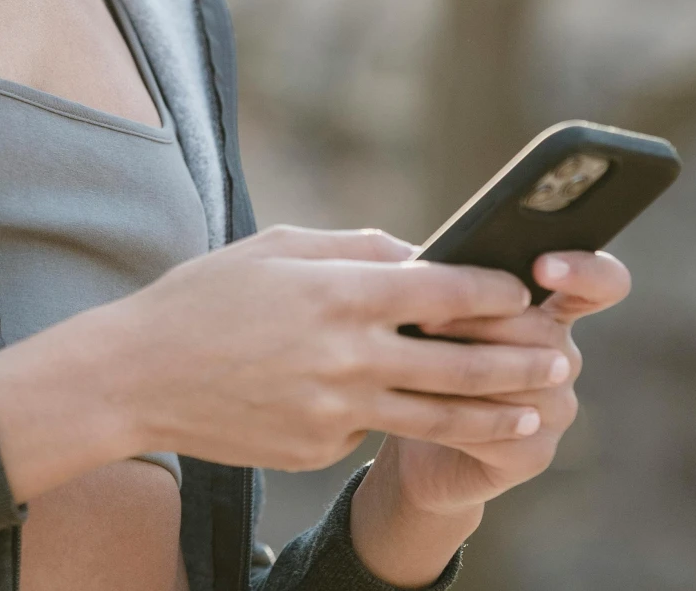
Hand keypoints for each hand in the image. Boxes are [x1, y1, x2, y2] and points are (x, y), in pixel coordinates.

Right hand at [0, 226, 561, 501]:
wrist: (137, 376)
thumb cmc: (204, 298)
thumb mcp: (273, 248)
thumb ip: (352, 247)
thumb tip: (416, 252)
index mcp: (338, 292)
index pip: (445, 291)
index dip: (494, 292)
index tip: (519, 292)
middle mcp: (347, 354)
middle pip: (461, 364)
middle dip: (519, 363)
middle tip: (558, 362)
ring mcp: (335, 410)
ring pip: (436, 417)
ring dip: (494, 417)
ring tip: (530, 416)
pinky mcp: (319, 449)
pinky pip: (369, 433)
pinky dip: (389, 421)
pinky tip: (406, 416)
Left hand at [370, 248, 631, 513]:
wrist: (410, 433)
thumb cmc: (418, 355)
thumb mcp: (429, 308)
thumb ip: (442, 280)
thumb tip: (424, 261)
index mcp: (547, 310)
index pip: (600, 283)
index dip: (584, 270)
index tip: (543, 266)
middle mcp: (563, 358)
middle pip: (543, 330)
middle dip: (479, 321)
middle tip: (421, 318)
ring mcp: (556, 409)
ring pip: (522, 381)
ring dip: (461, 369)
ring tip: (410, 359)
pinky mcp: (534, 453)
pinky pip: (503, 431)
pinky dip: (454, 416)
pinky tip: (416, 409)